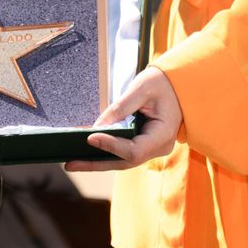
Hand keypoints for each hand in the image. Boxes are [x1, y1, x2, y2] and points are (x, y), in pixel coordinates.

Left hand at [63, 66, 182, 171]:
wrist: (178, 86)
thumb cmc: (162, 84)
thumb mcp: (142, 88)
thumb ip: (120, 108)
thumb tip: (97, 126)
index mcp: (163, 135)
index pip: (134, 149)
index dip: (111, 145)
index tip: (89, 138)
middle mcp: (158, 148)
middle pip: (124, 161)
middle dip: (96, 163)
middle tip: (70, 163)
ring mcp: (151, 149)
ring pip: (122, 161)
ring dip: (97, 162)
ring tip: (73, 161)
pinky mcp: (143, 145)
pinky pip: (123, 153)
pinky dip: (105, 154)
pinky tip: (86, 153)